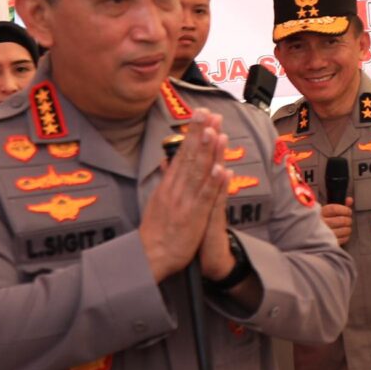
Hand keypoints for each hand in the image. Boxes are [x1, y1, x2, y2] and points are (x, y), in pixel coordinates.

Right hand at [139, 113, 230, 282]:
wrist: (148, 256)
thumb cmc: (154, 231)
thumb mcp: (156, 200)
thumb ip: (165, 180)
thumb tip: (166, 160)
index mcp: (168, 185)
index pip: (182, 153)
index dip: (192, 133)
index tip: (200, 115)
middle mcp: (176, 189)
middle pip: (190, 157)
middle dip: (201, 134)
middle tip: (209, 113)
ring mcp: (185, 202)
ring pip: (198, 173)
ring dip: (208, 152)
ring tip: (216, 131)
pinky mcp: (194, 218)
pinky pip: (205, 198)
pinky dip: (213, 183)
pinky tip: (222, 169)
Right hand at [319, 202, 354, 246]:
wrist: (307, 235)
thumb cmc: (319, 222)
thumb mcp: (325, 211)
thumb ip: (338, 205)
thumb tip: (350, 200)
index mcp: (319, 214)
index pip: (334, 209)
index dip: (345, 210)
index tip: (348, 211)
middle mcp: (320, 224)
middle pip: (340, 220)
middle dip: (348, 220)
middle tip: (348, 220)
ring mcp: (323, 234)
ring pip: (342, 230)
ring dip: (348, 229)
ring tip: (347, 228)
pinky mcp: (327, 243)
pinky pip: (341, 240)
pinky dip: (346, 237)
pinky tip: (344, 235)